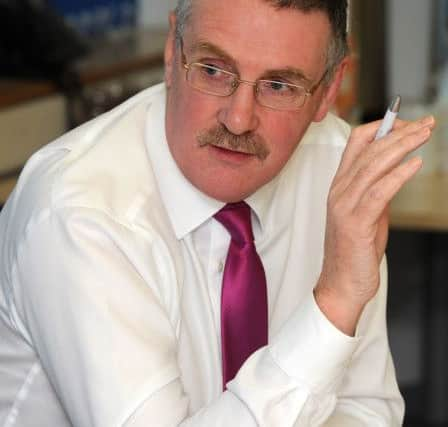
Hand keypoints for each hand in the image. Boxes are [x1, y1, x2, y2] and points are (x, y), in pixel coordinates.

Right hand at [314, 116, 434, 335]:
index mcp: (340, 186)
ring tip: (425, 134)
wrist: (341, 284)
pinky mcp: (355, 224)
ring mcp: (344, 207)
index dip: (381, 127)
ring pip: (373, 166)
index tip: (407, 123)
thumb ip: (378, 189)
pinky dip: (398, 175)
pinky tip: (415, 164)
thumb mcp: (368, 212)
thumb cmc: (355, 250)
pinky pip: (378, 192)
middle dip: (400, 132)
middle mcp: (338, 192)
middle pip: (368, 150)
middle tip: (427, 123)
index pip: (355, 143)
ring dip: (402, 146)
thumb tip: (398, 169)